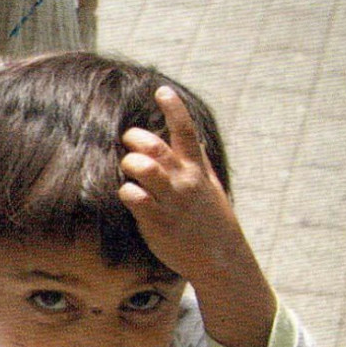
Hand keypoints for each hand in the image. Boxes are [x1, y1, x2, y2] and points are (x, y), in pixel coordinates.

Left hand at [118, 87, 243, 284]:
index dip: (173, 109)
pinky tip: (129, 197)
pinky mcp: (157, 220)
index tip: (161, 90)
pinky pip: (132, 197)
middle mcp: (185, 180)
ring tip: (129, 171)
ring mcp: (171, 200)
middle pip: (153, 146)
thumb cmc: (209, 218)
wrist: (220, 256)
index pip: (186, 130)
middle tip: (129, 144)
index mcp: (197, 168)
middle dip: (134, 139)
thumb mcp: (209, 184)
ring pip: (141, 168)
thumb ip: (194, 161)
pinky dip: (125, 192)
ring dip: (128, 164)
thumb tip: (184, 137)